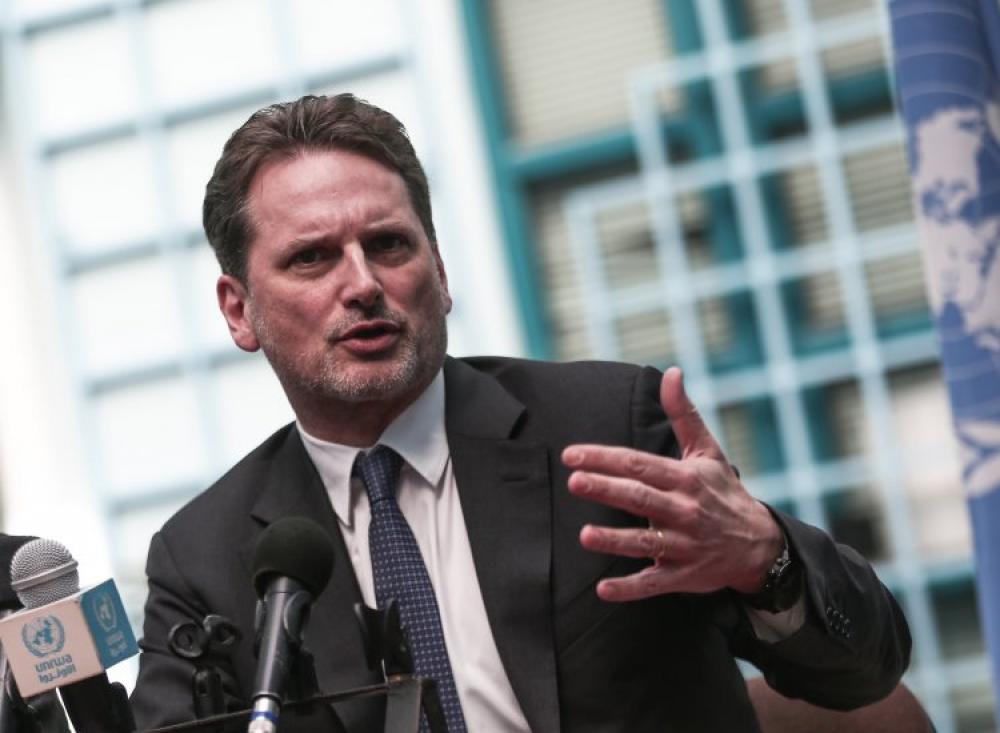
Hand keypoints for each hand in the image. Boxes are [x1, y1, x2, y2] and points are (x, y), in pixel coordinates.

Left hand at [562, 367, 782, 601]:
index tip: (572, 455)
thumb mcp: (708, 451)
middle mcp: (684, 510)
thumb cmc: (723, 492)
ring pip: (645, 542)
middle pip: (639, 498)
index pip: (639, 464)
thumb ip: (684, 414)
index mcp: (685, 479)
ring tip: (585, 535)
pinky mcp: (684, 575)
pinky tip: (603, 590)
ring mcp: (684, 545)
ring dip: (614, 540)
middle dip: (606, 489)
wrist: (760, 544)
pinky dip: (630, 589)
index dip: (605, 458)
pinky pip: (655, 583)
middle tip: (574, 482)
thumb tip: (671, 373)